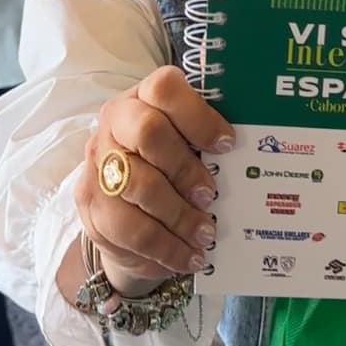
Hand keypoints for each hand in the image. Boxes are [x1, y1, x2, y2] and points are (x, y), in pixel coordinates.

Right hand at [73, 65, 233, 293]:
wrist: (125, 207)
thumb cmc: (170, 166)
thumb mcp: (187, 145)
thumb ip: (208, 142)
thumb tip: (253, 157)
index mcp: (144, 96)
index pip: (164, 89)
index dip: (198, 116)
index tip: (227, 144)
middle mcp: (115, 122)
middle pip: (148, 132)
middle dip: (186, 168)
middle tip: (210, 194)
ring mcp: (99, 163)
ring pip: (139, 185)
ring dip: (180, 215)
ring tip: (206, 233)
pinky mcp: (92, 205)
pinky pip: (130, 228)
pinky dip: (166, 247)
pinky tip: (189, 256)